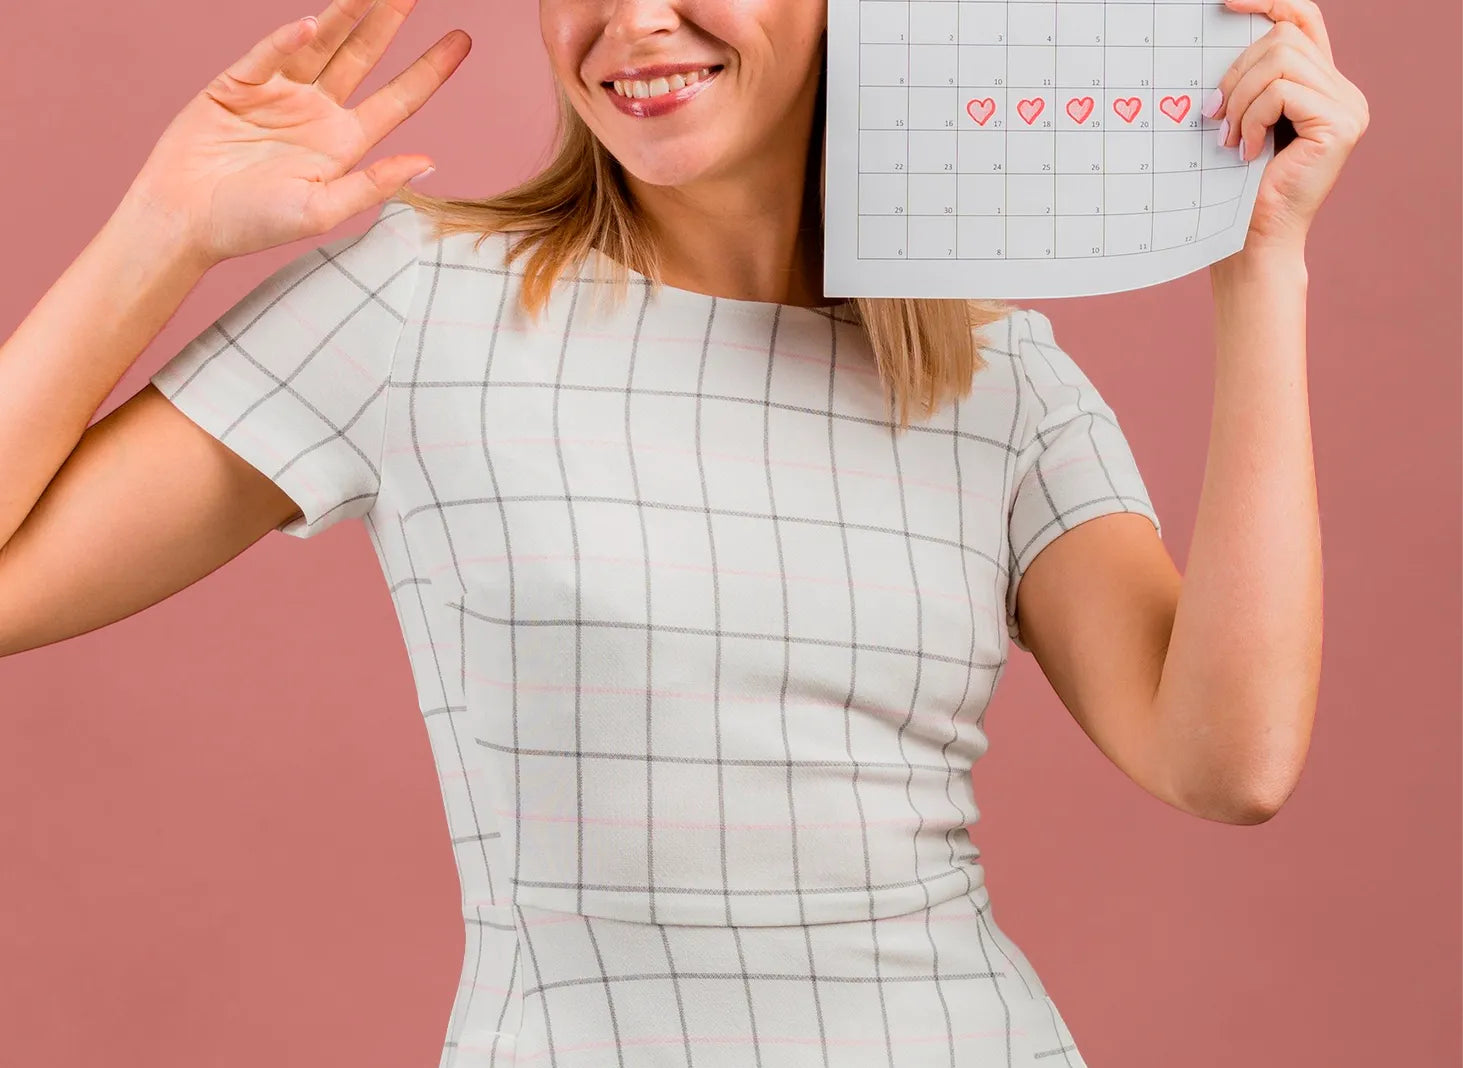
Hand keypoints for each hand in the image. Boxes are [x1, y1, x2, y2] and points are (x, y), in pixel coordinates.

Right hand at [121, 0, 469, 266]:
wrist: (185, 221)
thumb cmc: (251, 225)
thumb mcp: (322, 210)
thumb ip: (373, 185)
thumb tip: (428, 162)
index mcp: (344, 143)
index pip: (398, 99)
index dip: (430, 70)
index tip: (462, 40)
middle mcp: (317, 112)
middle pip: (364, 57)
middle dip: (390, 22)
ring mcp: (278, 93)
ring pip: (322, 44)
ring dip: (347, 14)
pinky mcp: (237, 84)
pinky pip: (267, 55)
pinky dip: (287, 40)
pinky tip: (312, 26)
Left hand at [1207, 0, 1368, 252]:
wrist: (1252, 242)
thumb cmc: (1237, 188)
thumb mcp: (1239, 121)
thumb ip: (1246, 81)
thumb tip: (1220, 33)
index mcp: (1321, 86)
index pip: (1303, 20)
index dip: (1268, 3)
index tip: (1226, 4)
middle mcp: (1343, 92)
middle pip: (1284, 38)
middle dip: (1236, 74)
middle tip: (1215, 118)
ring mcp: (1348, 107)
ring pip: (1281, 61)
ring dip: (1241, 99)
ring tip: (1229, 139)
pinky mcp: (1341, 124)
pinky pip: (1284, 91)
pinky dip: (1253, 117)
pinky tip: (1246, 151)